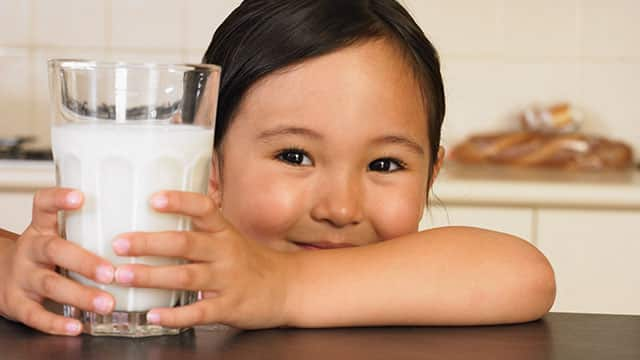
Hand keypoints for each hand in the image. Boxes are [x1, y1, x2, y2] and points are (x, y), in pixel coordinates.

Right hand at [0, 188, 115, 335]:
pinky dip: (56, 323)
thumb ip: (90, 230)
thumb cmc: (45, 256)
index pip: (43, 205)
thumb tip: (145, 225)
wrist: (1, 277)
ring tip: (106, 304)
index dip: (58, 199)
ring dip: (81, 295)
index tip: (80, 196)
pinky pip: (35, 314)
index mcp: (42, 229)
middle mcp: (31, 249)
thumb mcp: (59, 235)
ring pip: (50, 284)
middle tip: (110, 272)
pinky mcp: (17, 303)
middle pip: (55, 250)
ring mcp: (22, 276)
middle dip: (85, 262)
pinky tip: (77, 326)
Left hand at [111, 191, 293, 328]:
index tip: (153, 198)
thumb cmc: (249, 261)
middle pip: (186, 243)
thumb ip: (199, 230)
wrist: (286, 288)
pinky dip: (174, 315)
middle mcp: (226, 252)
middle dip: (149, 243)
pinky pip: (199, 312)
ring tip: (123, 276)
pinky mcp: (229, 306)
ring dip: (152, 276)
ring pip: (187, 276)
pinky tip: (152, 315)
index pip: (204, 208)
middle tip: (118, 243)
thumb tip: (153, 219)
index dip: (180, 202)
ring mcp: (228, 280)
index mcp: (224, 231)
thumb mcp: (230, 238)